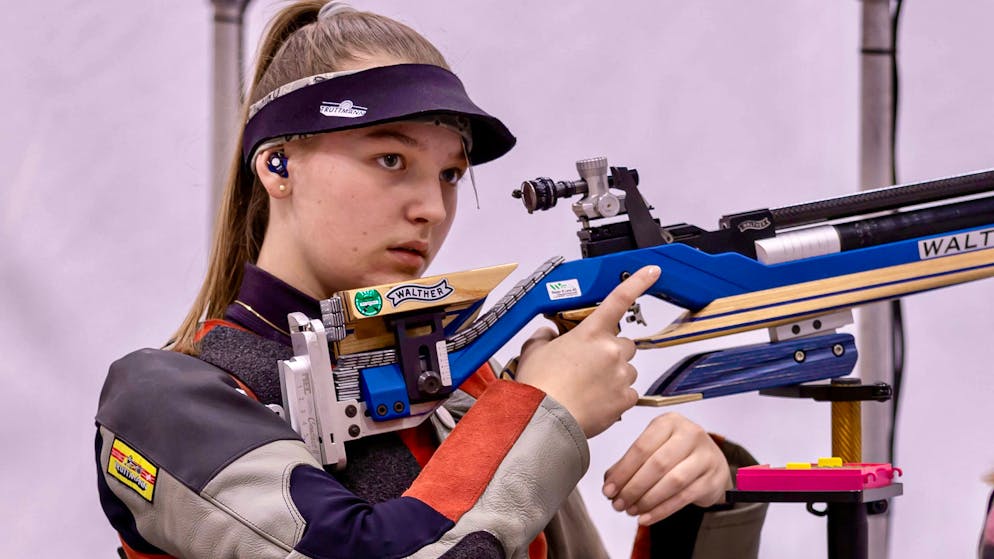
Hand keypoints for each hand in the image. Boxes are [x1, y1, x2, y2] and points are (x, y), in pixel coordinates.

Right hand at [514, 265, 659, 437]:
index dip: (638, 282)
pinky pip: (628, 394)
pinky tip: (596, 402)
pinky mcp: (625, 399)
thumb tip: (547, 334)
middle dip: (611, 353)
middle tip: (590, 367)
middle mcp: (610, 350)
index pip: (618, 299)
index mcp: (590, 333)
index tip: (652, 272)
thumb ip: (543, 338)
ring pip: (627, 370)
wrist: (544, 421)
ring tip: (588, 389)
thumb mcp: (533, 352)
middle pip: (624, 345)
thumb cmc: (538, 388)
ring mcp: (621, 375)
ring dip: (614, 376)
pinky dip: (616, 398)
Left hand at [601, 413, 731, 524]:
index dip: (623, 471)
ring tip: (630, 511)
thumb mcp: (654, 448)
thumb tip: (609, 483)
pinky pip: (684, 497)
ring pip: (672, 482)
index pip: (642, 447)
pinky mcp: (713, 478)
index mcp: (670, 422)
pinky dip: (662, 510)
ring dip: (647, 500)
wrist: (712, 463)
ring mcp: (706, 456)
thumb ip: (630, 463)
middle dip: (633, 488)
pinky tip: (646, 518)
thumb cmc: (676, 453)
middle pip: (657, 465)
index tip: (608, 489)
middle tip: (617, 504)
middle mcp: (691, 434)